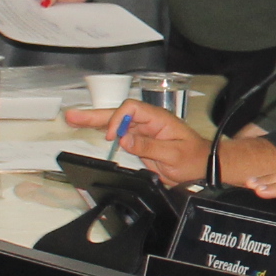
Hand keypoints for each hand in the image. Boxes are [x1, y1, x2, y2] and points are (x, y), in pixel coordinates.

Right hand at [68, 102, 207, 185]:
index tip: (113, 137)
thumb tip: (124, 140)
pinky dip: (103, 131)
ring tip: (71, 120)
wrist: (204, 165)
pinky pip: (120, 134)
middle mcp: (148, 121)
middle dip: (94, 115)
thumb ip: (148, 147)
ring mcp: (143, 131)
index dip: (118, 120)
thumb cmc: (194, 158)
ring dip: (94, 121)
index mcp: (158, 118)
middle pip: (117, 113)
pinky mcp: (141, 141)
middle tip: (71, 116)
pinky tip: (88, 128)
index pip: (131, 109)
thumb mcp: (173, 155)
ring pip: (115, 123)